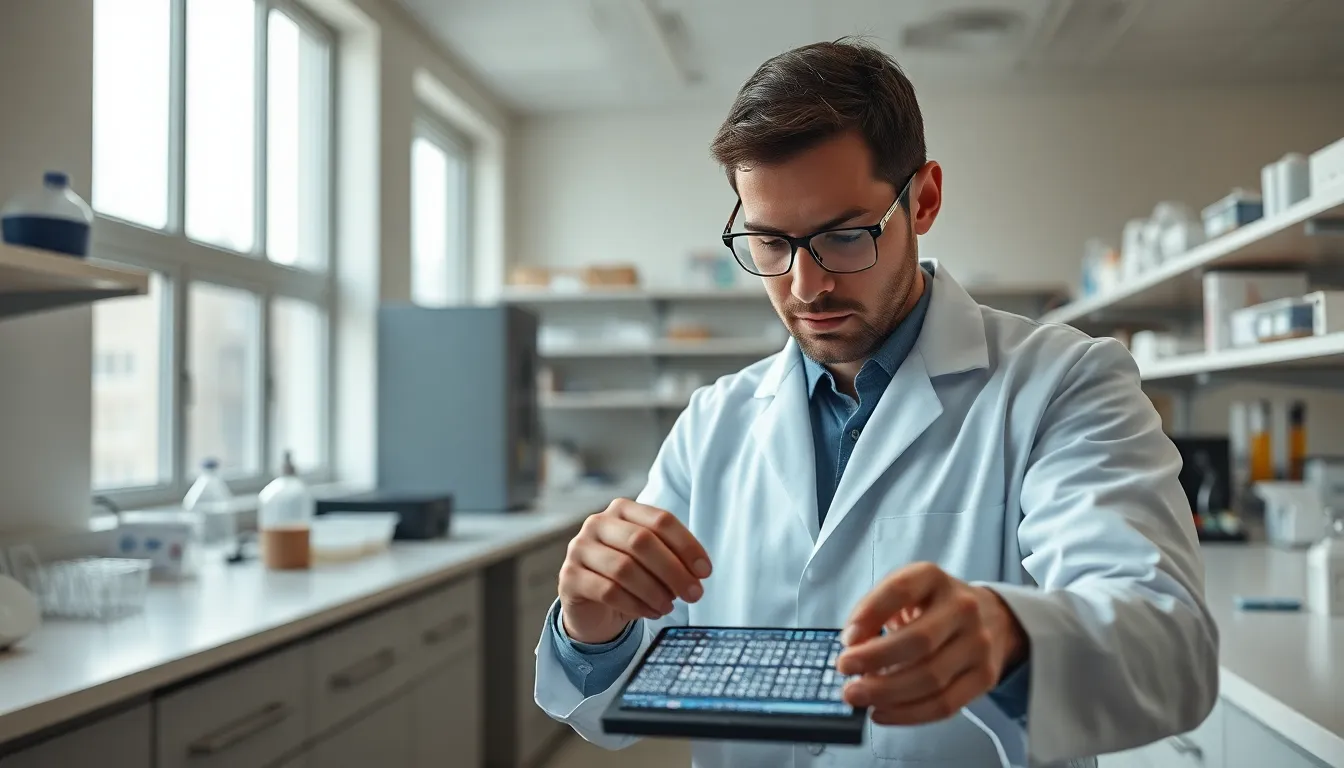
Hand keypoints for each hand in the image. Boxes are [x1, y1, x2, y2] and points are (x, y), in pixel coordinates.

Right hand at [558, 499, 711, 643]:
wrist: (592, 605)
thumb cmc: (629, 576)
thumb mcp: (651, 560)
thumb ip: (672, 557)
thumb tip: (698, 572)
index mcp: (622, 509)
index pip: (660, 520)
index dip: (687, 545)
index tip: (705, 571)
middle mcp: (597, 523)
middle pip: (642, 541)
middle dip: (674, 571)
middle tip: (694, 594)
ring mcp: (579, 548)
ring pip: (624, 568)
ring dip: (655, 591)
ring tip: (669, 607)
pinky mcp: (569, 577)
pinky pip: (607, 591)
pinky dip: (635, 605)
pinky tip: (650, 612)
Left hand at [836, 562, 1026, 725]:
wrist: (991, 618)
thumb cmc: (932, 607)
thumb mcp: (904, 594)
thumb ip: (875, 611)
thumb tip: (852, 646)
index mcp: (934, 578)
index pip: (900, 590)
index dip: (870, 613)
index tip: (846, 638)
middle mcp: (962, 607)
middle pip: (918, 640)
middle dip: (875, 659)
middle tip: (844, 671)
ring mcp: (979, 644)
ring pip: (931, 678)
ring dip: (887, 692)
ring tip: (857, 695)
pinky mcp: (985, 677)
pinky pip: (945, 704)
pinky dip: (908, 714)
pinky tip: (882, 712)